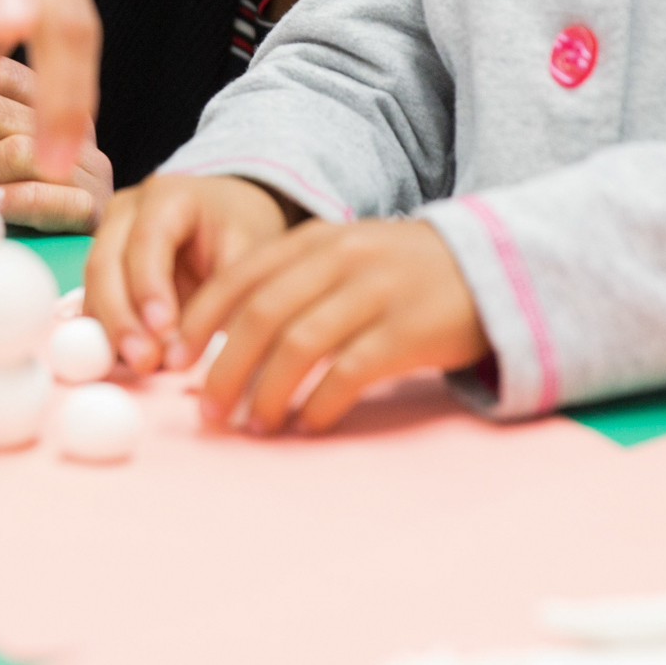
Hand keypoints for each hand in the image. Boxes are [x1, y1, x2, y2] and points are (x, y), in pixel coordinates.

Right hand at [85, 175, 292, 373]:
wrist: (227, 217)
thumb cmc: (239, 230)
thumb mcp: (249, 249)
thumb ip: (226, 290)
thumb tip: (200, 346)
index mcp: (168, 196)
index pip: (148, 238)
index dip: (150, 286)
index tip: (164, 329)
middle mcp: (127, 212)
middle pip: (106, 263)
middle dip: (122, 317)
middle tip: (144, 361)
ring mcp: (107, 238)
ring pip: (93, 287)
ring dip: (111, 332)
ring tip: (139, 368)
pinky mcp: (102, 269)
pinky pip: (94, 303)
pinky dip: (107, 334)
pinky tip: (126, 363)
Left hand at [170, 218, 489, 433]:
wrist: (489, 267)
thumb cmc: (402, 273)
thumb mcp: (346, 256)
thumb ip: (294, 283)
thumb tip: (225, 339)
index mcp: (318, 239)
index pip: (240, 277)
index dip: (201, 322)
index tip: (176, 362)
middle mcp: (342, 259)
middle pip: (261, 316)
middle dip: (225, 369)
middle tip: (208, 411)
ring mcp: (376, 293)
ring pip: (299, 346)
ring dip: (266, 394)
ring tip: (255, 425)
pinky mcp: (407, 332)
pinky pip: (347, 373)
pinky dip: (318, 404)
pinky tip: (308, 424)